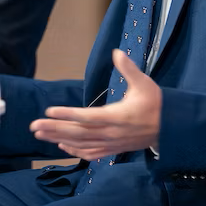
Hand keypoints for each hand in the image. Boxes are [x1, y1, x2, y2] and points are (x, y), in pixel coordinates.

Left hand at [29, 49, 161, 159]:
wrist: (171, 128)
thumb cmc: (156, 103)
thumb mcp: (145, 83)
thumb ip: (129, 69)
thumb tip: (117, 52)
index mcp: (117, 116)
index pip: (88, 117)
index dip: (68, 114)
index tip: (50, 110)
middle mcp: (111, 133)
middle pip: (78, 133)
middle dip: (55, 128)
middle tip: (34, 125)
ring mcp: (112, 143)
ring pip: (81, 143)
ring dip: (59, 139)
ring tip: (40, 134)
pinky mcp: (113, 149)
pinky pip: (91, 153)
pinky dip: (75, 150)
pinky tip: (61, 146)